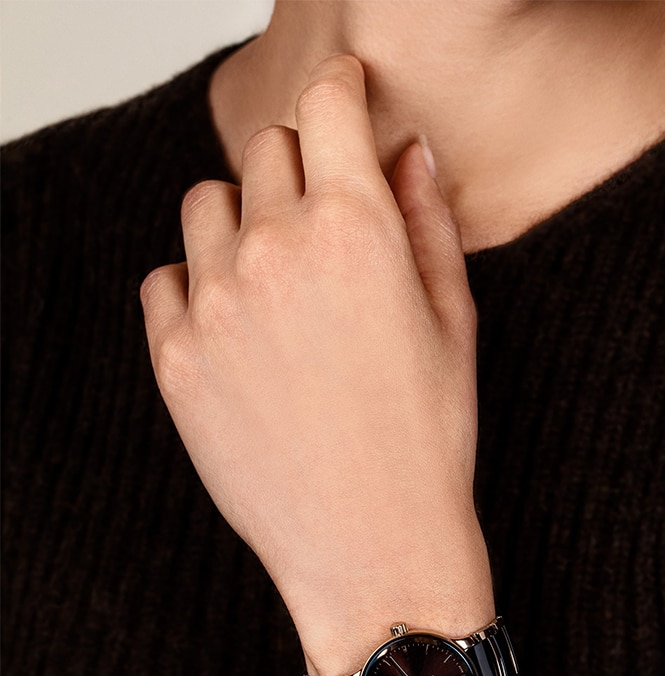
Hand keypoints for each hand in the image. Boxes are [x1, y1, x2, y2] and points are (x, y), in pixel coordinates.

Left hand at [140, 54, 494, 674]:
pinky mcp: (175, 359)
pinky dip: (197, 286)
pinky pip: (165, 281)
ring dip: (242, 222)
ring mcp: (215, 304)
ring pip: (207, 208)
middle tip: (323, 223)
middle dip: (300, 169)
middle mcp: (274, 250)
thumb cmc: (427, 444)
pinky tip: (240, 329)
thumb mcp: (453, 323)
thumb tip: (405, 151)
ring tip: (278, 281)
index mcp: (354, 228)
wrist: (372, 548)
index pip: (328, 107)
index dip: (340, 92)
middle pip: (266, 152)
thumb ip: (426, 220)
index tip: (342, 97)